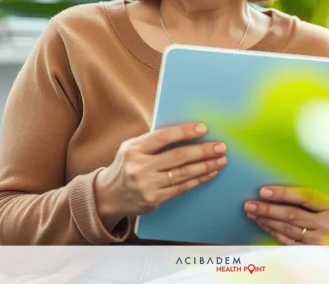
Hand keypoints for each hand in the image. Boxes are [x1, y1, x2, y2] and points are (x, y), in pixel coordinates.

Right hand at [95, 123, 226, 222]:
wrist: (108, 196)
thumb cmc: (126, 166)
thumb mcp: (132, 148)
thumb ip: (153, 141)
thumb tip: (186, 131)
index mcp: (133, 149)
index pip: (163, 137)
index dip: (184, 132)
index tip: (203, 128)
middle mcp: (139, 167)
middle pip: (178, 157)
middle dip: (202, 151)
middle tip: (220, 146)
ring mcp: (147, 185)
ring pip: (183, 174)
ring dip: (205, 166)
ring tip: (220, 159)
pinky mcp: (154, 200)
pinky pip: (181, 188)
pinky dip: (198, 180)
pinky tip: (210, 173)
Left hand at [244, 186, 328, 244]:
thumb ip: (313, 194)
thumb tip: (282, 184)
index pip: (305, 196)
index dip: (283, 193)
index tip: (264, 191)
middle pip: (292, 215)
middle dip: (268, 209)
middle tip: (250, 204)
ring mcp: (321, 240)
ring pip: (288, 229)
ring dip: (267, 220)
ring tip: (252, 212)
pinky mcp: (313, 251)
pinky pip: (288, 241)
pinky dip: (273, 232)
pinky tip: (263, 224)